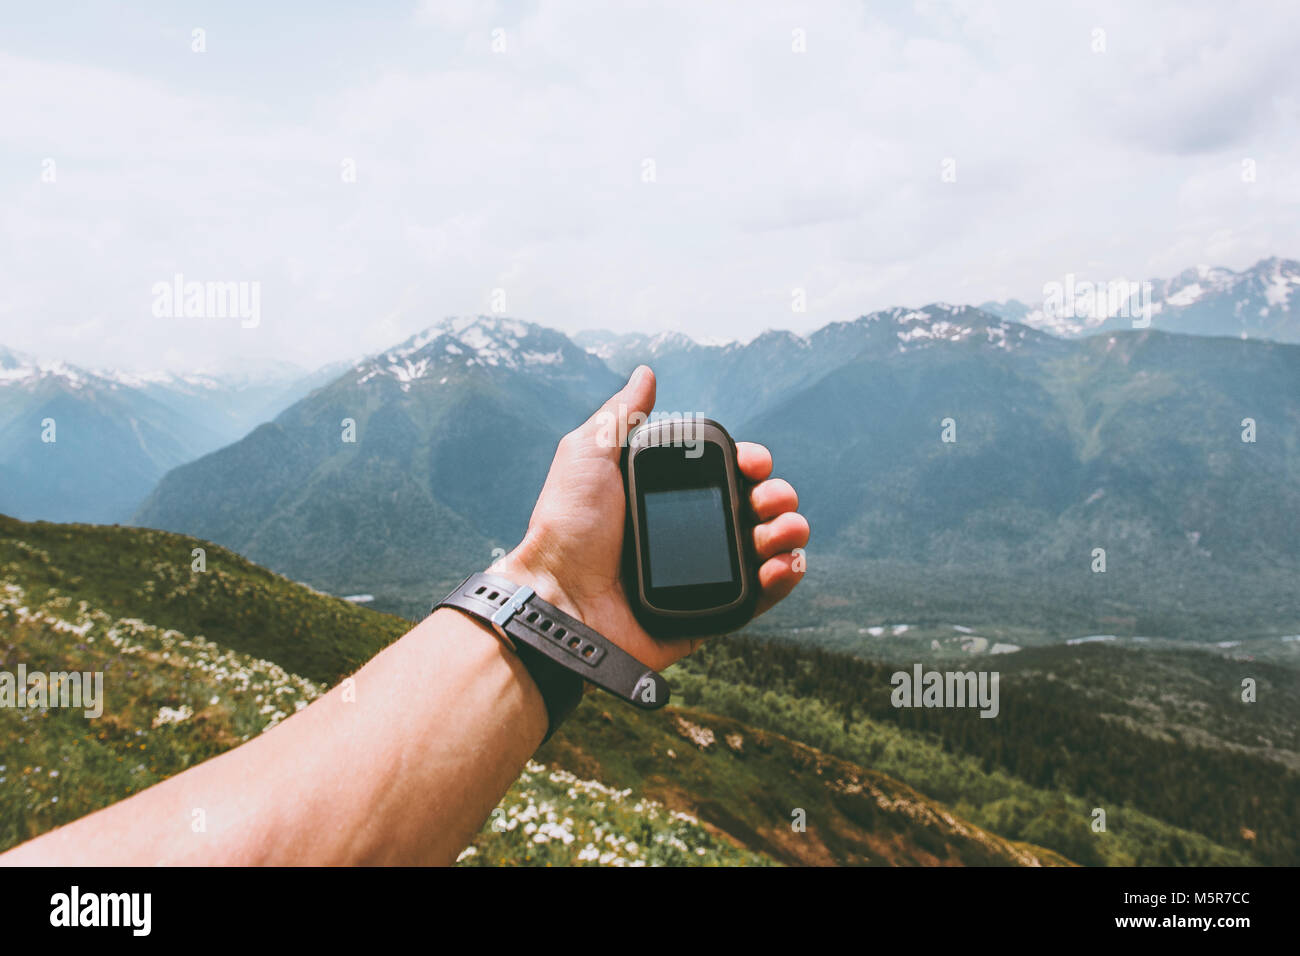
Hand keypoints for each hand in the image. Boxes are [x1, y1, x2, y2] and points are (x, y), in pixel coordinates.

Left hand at [493, 365, 808, 671]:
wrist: (563, 601)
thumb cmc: (567, 528)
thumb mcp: (587, 456)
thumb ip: (621, 416)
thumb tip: (646, 374)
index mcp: (665, 495)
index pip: (725, 472)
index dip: (748, 462)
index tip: (752, 461)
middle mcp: (688, 531)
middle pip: (755, 505)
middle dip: (776, 494)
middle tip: (766, 498)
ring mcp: (704, 573)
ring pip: (767, 545)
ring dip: (787, 530)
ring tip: (780, 531)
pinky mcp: (712, 611)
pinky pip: (762, 595)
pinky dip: (785, 576)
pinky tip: (783, 563)